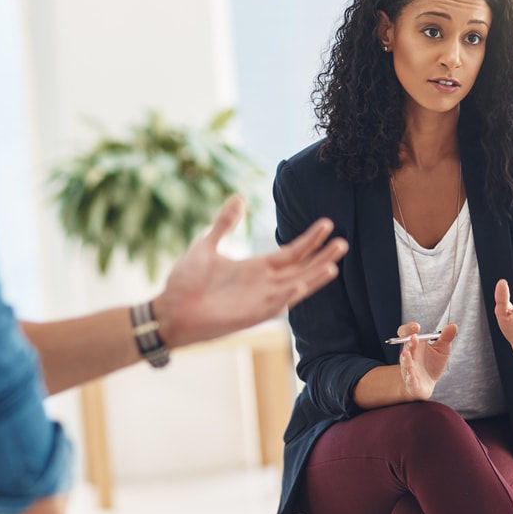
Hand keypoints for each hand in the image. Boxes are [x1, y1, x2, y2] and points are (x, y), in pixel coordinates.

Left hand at [153, 195, 347, 347]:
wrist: (168, 310)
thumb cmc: (186, 281)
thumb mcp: (207, 244)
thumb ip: (225, 223)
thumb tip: (239, 198)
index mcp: (256, 268)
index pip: (292, 252)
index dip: (310, 239)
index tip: (328, 224)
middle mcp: (263, 284)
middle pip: (301, 268)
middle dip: (322, 256)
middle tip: (344, 242)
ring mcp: (259, 300)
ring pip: (295, 287)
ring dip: (313, 277)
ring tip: (334, 265)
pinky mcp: (249, 315)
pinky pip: (273, 305)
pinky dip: (287, 295)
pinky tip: (300, 283)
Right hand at [397, 321, 457, 399]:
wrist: (427, 384)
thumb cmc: (432, 364)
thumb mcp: (442, 349)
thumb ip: (446, 337)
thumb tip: (453, 325)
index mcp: (415, 344)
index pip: (406, 333)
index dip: (408, 329)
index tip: (416, 326)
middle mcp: (410, 355)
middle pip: (406, 347)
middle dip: (409, 342)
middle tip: (414, 337)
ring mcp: (409, 369)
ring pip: (405, 363)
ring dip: (406, 359)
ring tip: (406, 354)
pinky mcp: (412, 382)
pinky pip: (409, 379)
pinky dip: (409, 377)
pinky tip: (411, 374)